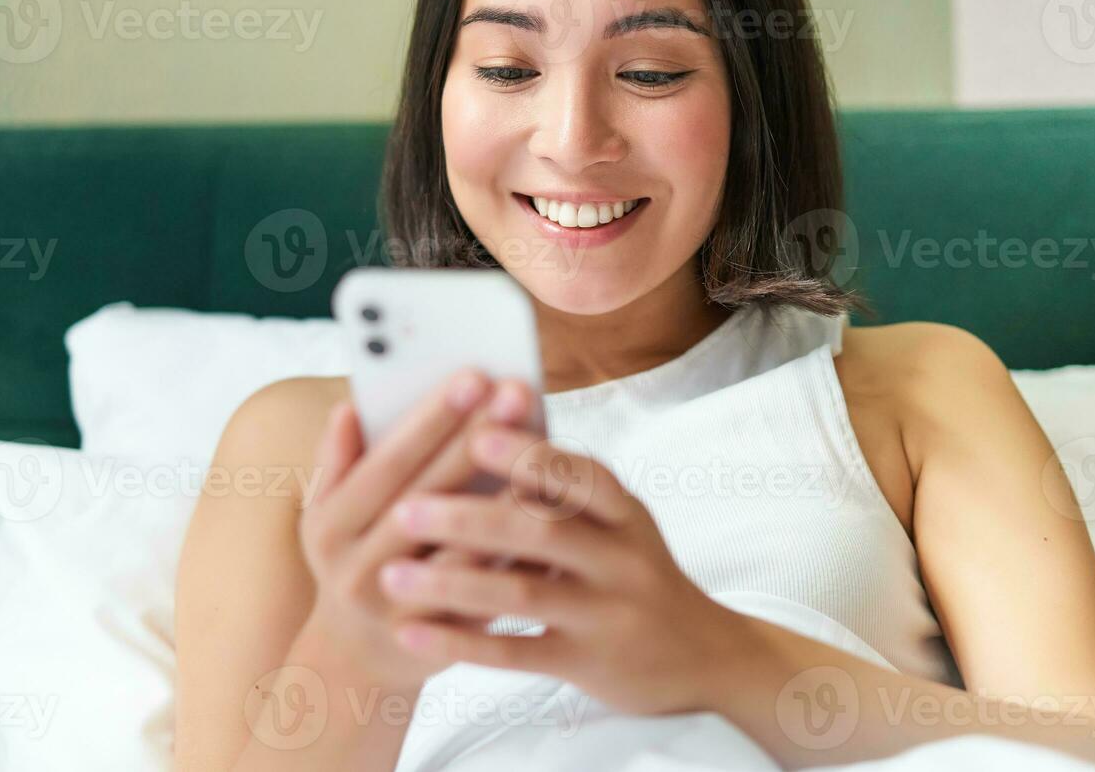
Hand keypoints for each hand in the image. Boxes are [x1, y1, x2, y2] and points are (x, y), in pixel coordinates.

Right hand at [295, 369, 537, 690]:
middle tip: (516, 392)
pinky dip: (520, 554)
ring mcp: (404, 610)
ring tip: (544, 450)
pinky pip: (490, 593)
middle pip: (429, 499)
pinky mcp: (446, 638)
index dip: (430, 420)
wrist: (360, 656)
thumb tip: (350, 407)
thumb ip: (338, 461)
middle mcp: (361, 570)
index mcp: (331, 527)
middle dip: (475, 441)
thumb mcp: (326, 514)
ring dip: (506, 498)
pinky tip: (551, 514)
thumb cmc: (353, 557)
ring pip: (465, 550)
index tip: (472, 375)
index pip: (386, 465)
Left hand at [374, 401, 757, 716]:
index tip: (478, 432)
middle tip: (405, 508)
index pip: (581, 475)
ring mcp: (607, 614)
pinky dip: (460, 642)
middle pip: (543, 531)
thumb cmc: (636, 573)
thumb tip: (484, 432)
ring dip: (452, 582)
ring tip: (391, 574)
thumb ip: (564, 490)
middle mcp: (622, 559)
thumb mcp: (620, 523)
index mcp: (625, 513)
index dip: (531, 455)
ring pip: (523, 594)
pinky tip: (412, 632)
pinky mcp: (589, 663)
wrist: (702, 656)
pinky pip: (517, 655)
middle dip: (470, 517)